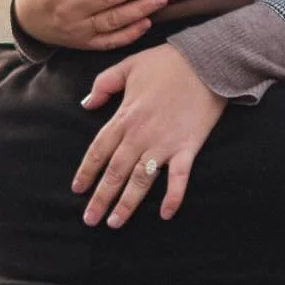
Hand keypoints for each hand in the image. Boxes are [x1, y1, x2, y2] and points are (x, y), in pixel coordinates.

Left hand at [74, 43, 225, 226]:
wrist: (206, 61)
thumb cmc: (167, 62)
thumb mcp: (128, 65)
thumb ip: (103, 84)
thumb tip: (86, 104)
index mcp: (125, 116)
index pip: (98, 150)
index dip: (87, 172)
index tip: (78, 190)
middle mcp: (140, 135)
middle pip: (115, 172)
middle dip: (101, 198)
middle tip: (90, 220)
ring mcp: (164, 143)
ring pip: (140, 180)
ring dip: (127, 204)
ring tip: (115, 223)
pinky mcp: (188, 147)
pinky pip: (179, 177)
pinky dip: (173, 196)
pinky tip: (166, 214)